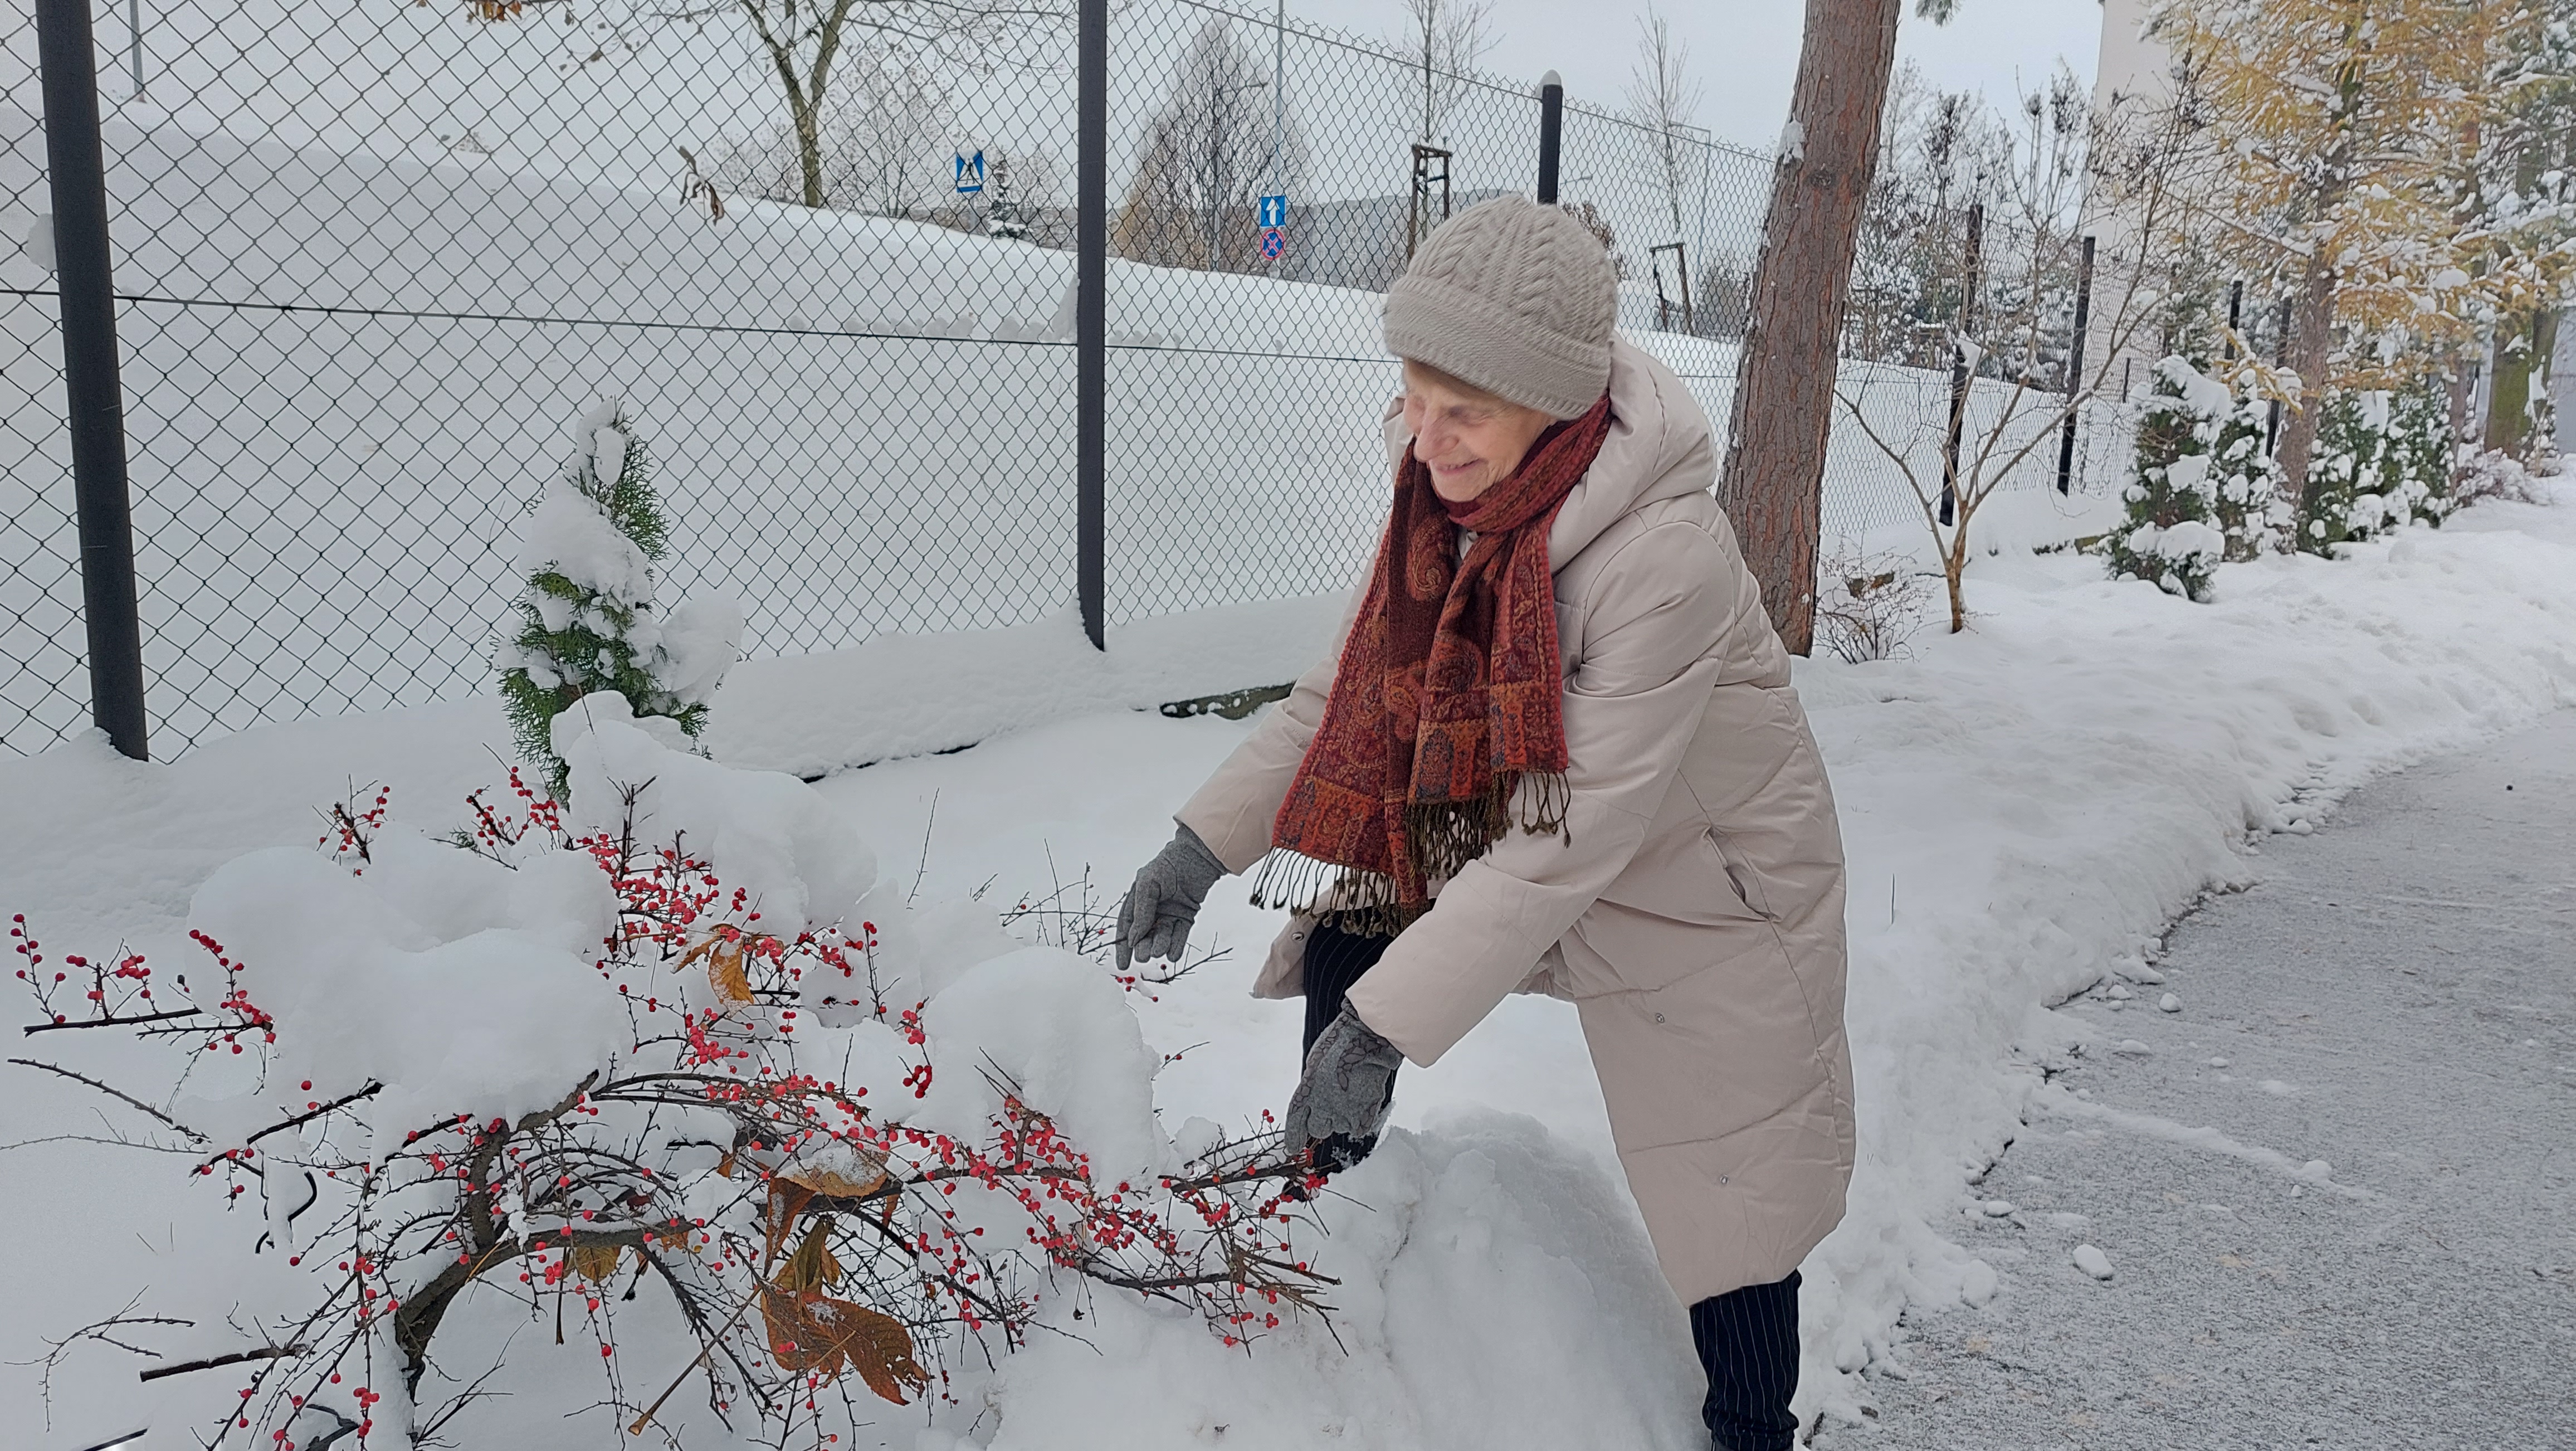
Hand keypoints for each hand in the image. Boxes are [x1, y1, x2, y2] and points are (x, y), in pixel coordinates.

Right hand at [1115, 825, 1225, 972]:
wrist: (1198, 857)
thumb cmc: (1168, 865)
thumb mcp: (1147, 885)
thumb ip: (1141, 912)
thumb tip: (1133, 938)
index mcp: (1138, 900)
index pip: (1127, 926)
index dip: (1123, 945)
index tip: (1123, 964)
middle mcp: (1153, 909)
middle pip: (1145, 935)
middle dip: (1143, 947)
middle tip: (1144, 956)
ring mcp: (1170, 914)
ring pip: (1162, 937)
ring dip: (1160, 946)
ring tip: (1160, 949)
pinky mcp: (1187, 917)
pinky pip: (1180, 936)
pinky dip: (1176, 946)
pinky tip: (1173, 954)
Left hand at [1280, 1003, 1401, 1173]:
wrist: (1367, 1036)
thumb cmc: (1339, 1043)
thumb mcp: (1315, 1065)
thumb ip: (1311, 1089)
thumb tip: (1312, 1104)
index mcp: (1308, 1089)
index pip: (1295, 1120)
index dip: (1293, 1136)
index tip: (1292, 1148)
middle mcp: (1324, 1103)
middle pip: (1318, 1130)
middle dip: (1321, 1122)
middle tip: (1330, 1105)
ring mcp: (1346, 1109)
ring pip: (1339, 1128)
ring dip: (1341, 1118)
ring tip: (1349, 1095)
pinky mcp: (1366, 1111)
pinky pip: (1358, 1128)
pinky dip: (1358, 1120)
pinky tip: (1360, 1102)